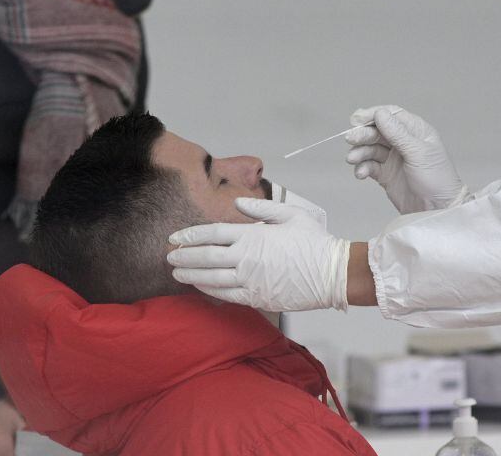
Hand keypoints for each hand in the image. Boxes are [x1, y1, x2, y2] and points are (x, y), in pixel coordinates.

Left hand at [168, 199, 348, 311]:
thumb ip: (262, 208)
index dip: (191, 235)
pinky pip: (227, 295)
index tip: (175, 237)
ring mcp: (251, 280)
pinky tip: (199, 287)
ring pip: (212, 278)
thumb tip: (240, 203)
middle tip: (168, 256)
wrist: (333, 273)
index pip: (213, 233)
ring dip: (191, 275)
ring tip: (176, 272)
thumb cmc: (314, 242)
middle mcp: (247, 258)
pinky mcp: (258, 298)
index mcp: (254, 236)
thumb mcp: (291, 214)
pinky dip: (209, 291)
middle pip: (206, 257)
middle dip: (184, 256)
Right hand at [346, 105, 468, 213]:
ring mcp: (394, 158)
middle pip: (377, 131)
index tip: (357, 119)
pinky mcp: (386, 175)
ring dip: (360, 152)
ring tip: (352, 159)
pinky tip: (361, 173)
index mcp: (415, 131)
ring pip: (371, 148)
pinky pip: (369, 166)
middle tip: (350, 138)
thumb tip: (380, 113)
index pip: (391, 115)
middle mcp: (403, 142)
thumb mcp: (418, 153)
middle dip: (363, 134)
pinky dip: (362, 168)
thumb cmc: (436, 179)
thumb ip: (398, 133)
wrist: (437, 210)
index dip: (373, 115)